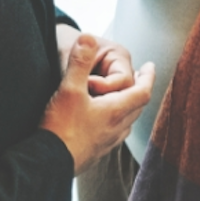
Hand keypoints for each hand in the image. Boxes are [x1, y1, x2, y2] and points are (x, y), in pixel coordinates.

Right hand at [41, 33, 156, 171]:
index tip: (150, 66)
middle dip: (139, 90)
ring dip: (128, 108)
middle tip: (138, 79)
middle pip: (137, 107)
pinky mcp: (96, 153)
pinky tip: (103, 124)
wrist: (49, 163)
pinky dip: (115, 123)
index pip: (142, 91)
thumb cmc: (61, 128)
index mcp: (115, 111)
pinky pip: (114, 135)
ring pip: (127, 122)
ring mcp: (107, 143)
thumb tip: (88, 37)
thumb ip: (79, 63)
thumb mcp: (69, 90)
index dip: (148, 77)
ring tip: (123, 99)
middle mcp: (117, 128)